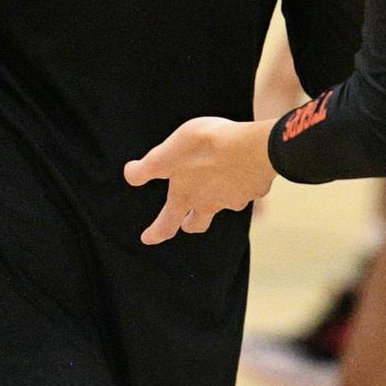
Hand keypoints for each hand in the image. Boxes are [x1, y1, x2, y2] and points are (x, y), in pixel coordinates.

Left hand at [124, 117, 276, 244]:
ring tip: (218, 189)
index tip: (147, 239)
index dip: (155, 233)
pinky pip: (246, 189)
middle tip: (186, 223)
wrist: (254, 146)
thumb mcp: (168, 152)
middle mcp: (210, 203)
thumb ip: (148, 167)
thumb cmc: (208, 146)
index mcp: (185, 196)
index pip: (166, 224)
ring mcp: (235, 198)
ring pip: (224, 206)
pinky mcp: (255, 188)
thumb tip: (130, 174)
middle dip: (190, 224)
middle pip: (198, 223)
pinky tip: (243, 170)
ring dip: (218, 202)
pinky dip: (242, 184)